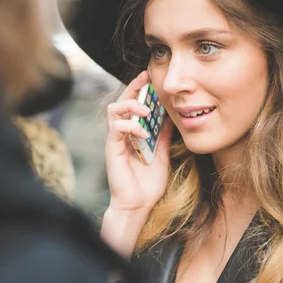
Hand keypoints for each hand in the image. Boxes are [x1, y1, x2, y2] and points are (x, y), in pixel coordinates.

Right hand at [105, 70, 173, 213]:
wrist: (138, 206)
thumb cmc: (148, 184)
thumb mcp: (161, 154)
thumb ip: (162, 136)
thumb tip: (170, 117)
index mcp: (131, 134)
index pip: (131, 105)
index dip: (138, 89)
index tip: (149, 76)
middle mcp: (120, 134)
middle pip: (120, 101)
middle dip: (132, 88)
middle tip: (146, 81)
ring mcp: (115, 141)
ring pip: (114, 110)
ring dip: (131, 105)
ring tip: (146, 111)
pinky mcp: (112, 149)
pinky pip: (116, 128)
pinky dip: (130, 125)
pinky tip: (143, 132)